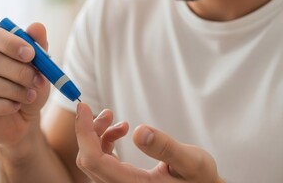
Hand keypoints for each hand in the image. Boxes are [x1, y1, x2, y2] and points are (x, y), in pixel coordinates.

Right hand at [0, 23, 50, 146]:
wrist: (24, 121)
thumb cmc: (28, 88)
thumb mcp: (40, 69)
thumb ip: (38, 47)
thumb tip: (37, 26)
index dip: (10, 42)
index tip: (31, 54)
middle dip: (19, 71)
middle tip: (38, 81)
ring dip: (14, 90)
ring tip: (30, 96)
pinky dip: (4, 106)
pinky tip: (15, 107)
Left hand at [75, 103, 223, 182]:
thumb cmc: (199, 179)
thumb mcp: (191, 162)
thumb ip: (166, 148)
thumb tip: (139, 131)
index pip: (94, 160)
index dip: (84, 132)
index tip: (83, 107)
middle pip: (89, 159)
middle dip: (91, 131)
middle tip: (108, 112)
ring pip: (93, 160)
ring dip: (98, 136)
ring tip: (119, 122)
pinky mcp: (122, 181)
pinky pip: (102, 163)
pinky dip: (105, 144)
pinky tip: (121, 133)